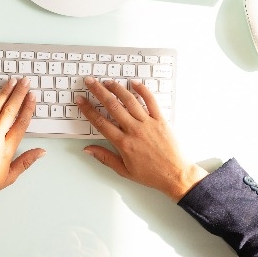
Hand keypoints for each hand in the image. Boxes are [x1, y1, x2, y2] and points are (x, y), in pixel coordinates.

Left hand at [0, 77, 44, 217]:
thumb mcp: (9, 177)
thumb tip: (41, 152)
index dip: (28, 108)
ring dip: (4, 94)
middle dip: (18, 94)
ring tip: (11, 83)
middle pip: (9, 111)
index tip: (32, 97)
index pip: (20, 123)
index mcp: (6, 150)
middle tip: (24, 82)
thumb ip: (26, 161)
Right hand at [76, 77, 205, 200]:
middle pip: (112, 106)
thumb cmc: (151, 175)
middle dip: (98, 92)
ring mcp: (148, 123)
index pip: (100, 122)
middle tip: (90, 82)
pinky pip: (151, 101)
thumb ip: (105, 158)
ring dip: (117, 88)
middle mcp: (134, 130)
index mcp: (123, 143)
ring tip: (107, 81)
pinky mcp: (161, 120)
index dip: (88, 110)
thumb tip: (87, 149)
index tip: (81, 100)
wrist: (176, 174)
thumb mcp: (124, 171)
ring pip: (129, 100)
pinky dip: (143, 90)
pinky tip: (134, 83)